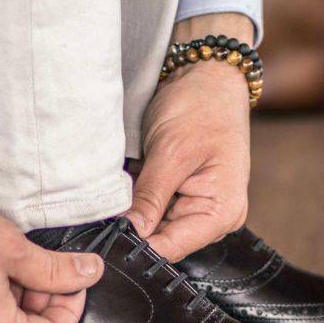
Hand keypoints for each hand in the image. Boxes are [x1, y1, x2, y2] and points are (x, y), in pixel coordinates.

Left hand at [127, 13, 251, 261]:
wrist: (208, 74)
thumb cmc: (202, 106)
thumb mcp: (171, 153)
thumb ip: (149, 198)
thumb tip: (128, 234)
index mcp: (221, 213)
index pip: (171, 248)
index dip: (135, 247)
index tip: (103, 240)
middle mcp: (213, 217)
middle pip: (162, 241)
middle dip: (132, 228)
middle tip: (102, 212)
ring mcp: (197, 208)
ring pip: (153, 227)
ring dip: (132, 212)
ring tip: (114, 193)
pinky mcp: (182, 196)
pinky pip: (152, 210)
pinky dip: (135, 200)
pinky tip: (123, 186)